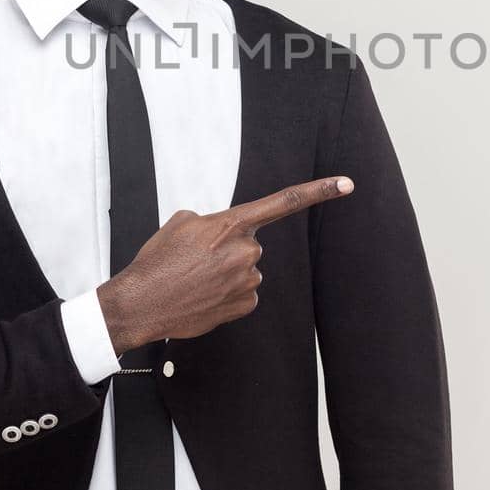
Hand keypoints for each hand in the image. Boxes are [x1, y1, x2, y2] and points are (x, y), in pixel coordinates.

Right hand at [95, 176, 354, 353]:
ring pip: (246, 269)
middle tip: (197, 260)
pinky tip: (204, 295)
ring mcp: (248, 280)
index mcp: (231, 225)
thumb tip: (222, 233)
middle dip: (229, 249)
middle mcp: (247, 251)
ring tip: (194, 279)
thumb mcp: (180, 223)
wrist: (142, 303)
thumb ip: (212, 221)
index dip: (318, 191)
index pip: (284, 202)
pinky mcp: (246, 304)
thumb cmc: (157, 262)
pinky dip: (227, 294)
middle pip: (250, 244)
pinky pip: (244, 292)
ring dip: (226, 273)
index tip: (346, 184)